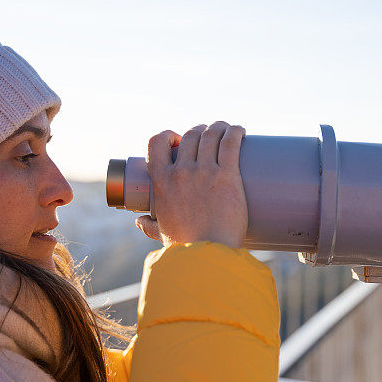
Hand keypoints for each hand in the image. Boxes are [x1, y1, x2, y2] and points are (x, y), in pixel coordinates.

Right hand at [135, 121, 247, 248]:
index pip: (156, 144)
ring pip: (211, 135)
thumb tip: (140, 221)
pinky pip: (231, 144)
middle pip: (190, 136)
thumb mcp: (162, 233)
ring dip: (219, 126)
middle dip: (199, 130)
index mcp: (161, 182)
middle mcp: (181, 172)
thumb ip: (150, 226)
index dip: (167, 135)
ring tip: (226, 129)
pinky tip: (240, 131)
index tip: (177, 138)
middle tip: (209, 135)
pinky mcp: (228, 176)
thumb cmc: (186, 247)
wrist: (208, 255)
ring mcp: (205, 172)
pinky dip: (235, 132)